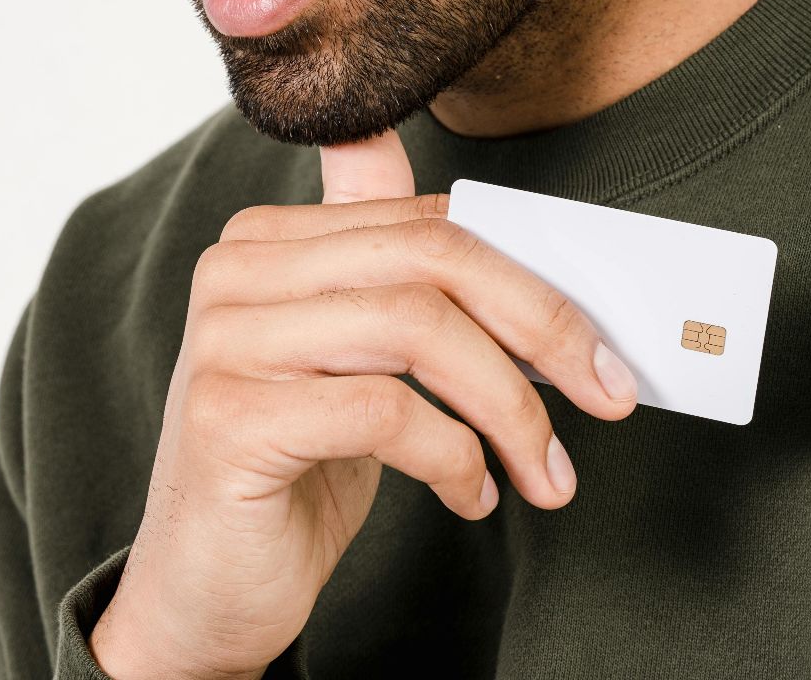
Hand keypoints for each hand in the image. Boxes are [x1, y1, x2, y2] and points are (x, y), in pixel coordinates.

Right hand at [87, 128, 638, 679]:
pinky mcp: (232, 419)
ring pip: (417, 327)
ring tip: (543, 471)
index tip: (600, 343)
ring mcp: (227, 341)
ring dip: (510, 407)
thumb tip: (505, 218)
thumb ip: (399, 281)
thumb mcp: (356, 364)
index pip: (428, 222)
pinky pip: (386, 411)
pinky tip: (471, 495)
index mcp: (268, 240)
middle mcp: (236, 272)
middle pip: (431, 258)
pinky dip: (454, 457)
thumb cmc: (290, 474)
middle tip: (607, 392)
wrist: (202, 592)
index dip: (532, 277)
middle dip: (542, 325)